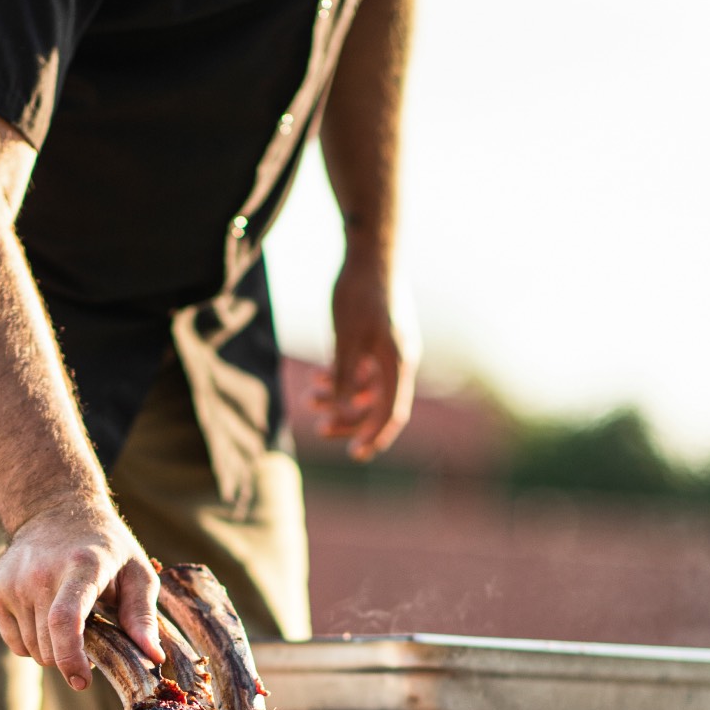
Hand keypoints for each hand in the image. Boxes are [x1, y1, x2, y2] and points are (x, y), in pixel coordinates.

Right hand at [0, 496, 162, 689]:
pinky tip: (49, 622)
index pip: (65, 620)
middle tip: (92, 637)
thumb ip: (144, 616)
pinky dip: (34, 645)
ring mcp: (13, 583)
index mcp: (81, 567)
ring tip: (72, 624)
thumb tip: (154, 657)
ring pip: (33, 651)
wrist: (55, 510)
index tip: (82, 681)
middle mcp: (40, 574)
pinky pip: (15, 645)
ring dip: (54, 651)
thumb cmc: (107, 548)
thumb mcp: (137, 572)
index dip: (71, 658)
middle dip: (73, 658)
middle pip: (49, 646)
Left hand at [311, 263, 415, 461]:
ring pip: (368, 389)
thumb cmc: (359, 292)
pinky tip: (320, 379)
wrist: (370, 253)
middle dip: (349, 420)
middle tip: (320, 429)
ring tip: (311, 399)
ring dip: (341, 398)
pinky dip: (344, 379)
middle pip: (378, 406)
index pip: (391, 412)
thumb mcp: (347, 337)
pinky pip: (364, 371)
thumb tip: (344, 409)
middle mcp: (399, 360)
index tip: (356, 455)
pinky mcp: (378, 340)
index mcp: (398, 362)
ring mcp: (390, 350)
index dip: (374, 436)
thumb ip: (347, 374)